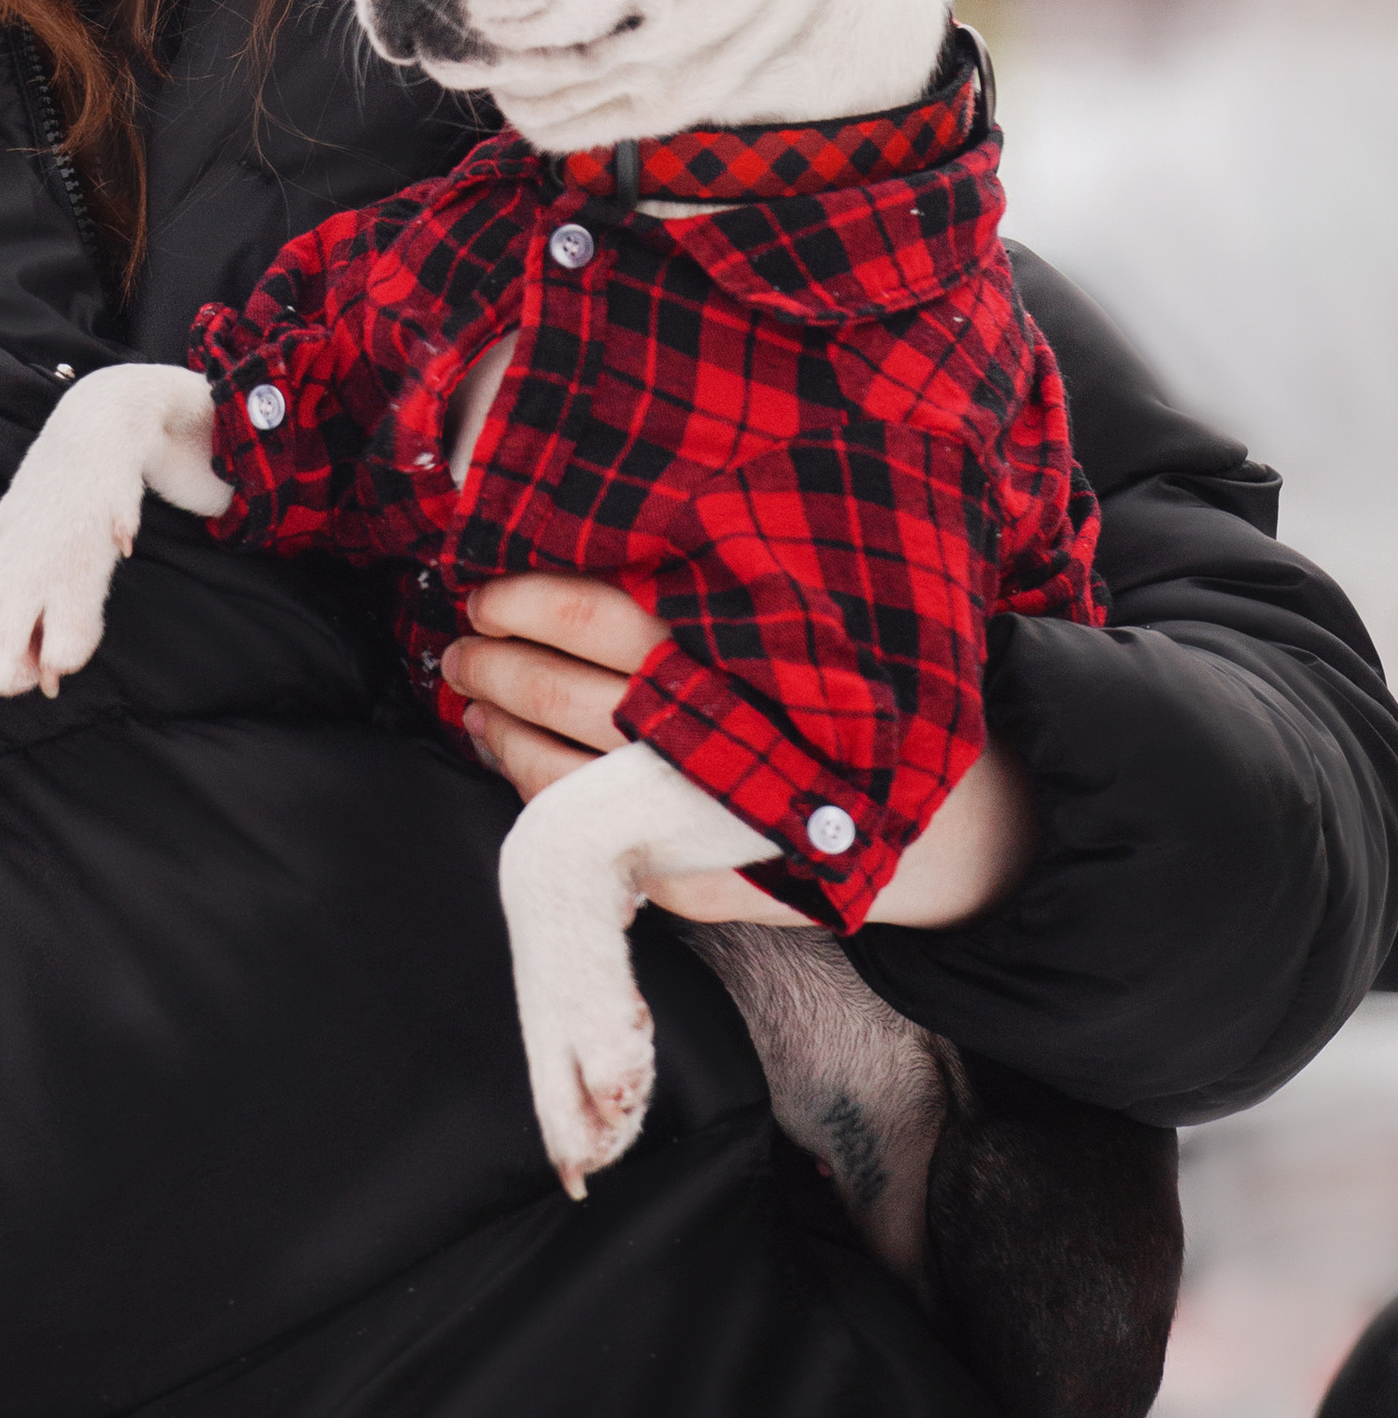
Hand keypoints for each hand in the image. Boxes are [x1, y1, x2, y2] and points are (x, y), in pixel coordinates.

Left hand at [442, 573, 1036, 929]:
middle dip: (495, 668)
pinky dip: (549, 815)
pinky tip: (520, 778)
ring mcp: (717, 819)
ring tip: (472, 705)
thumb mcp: (800, 615)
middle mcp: (724, 733)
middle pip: (567, 695)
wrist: (961, 816)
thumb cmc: (861, 689)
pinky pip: (607, 854)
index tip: (480, 589)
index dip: (524, 601)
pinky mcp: (719, 885)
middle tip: (456, 648)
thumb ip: (712, 586)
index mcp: (740, 653)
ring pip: (569, 780)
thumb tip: (585, 532)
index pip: (598, 617)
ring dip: (504, 738)